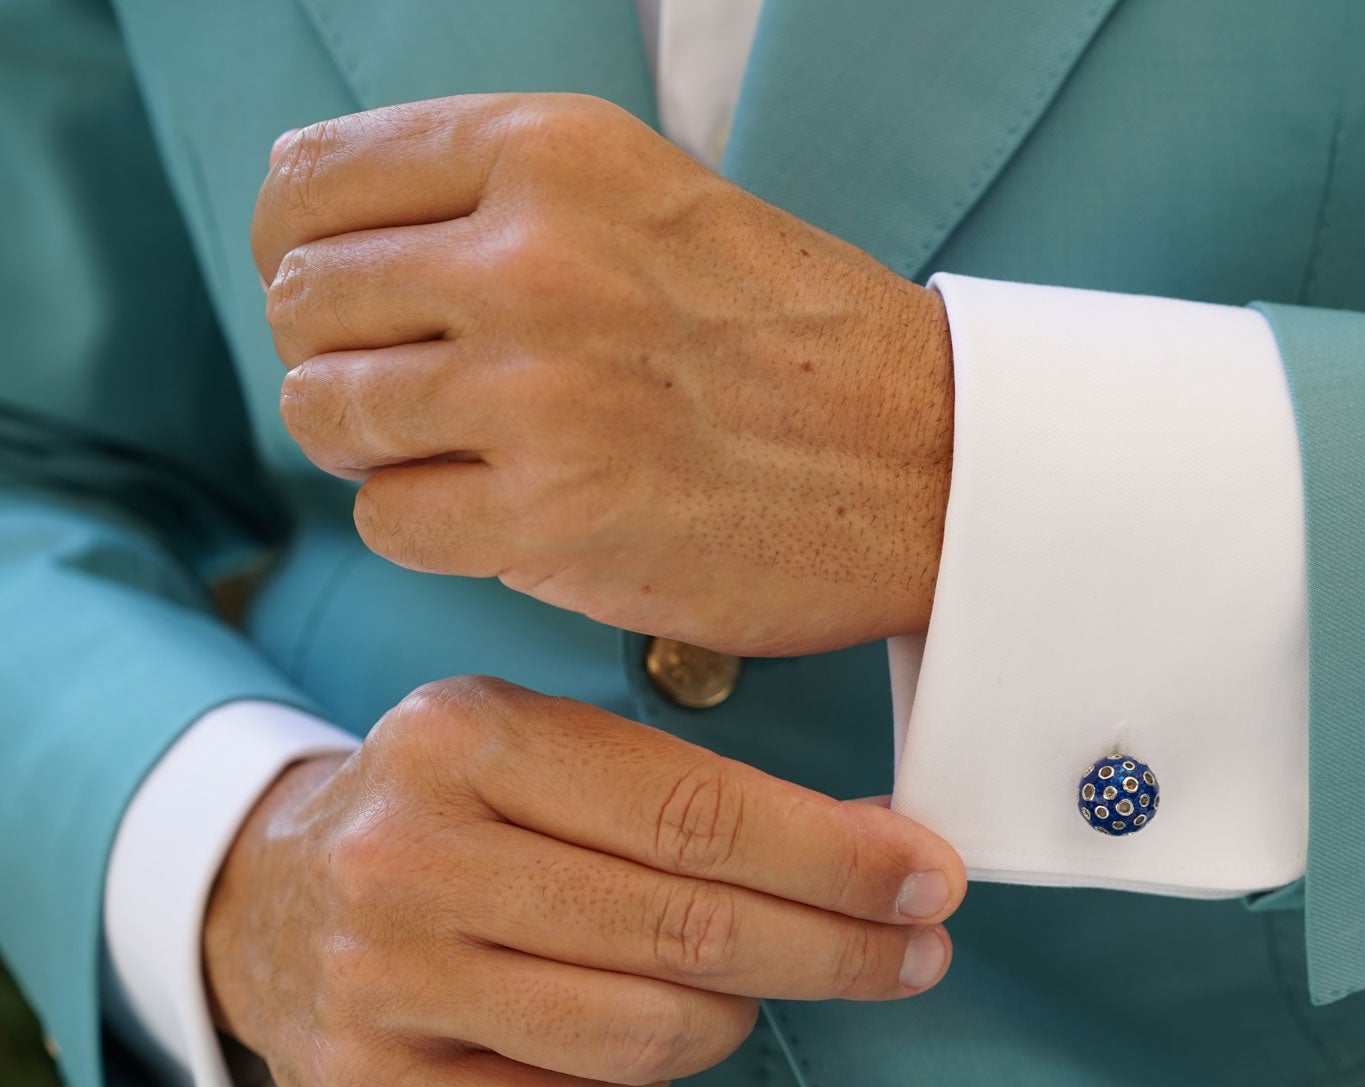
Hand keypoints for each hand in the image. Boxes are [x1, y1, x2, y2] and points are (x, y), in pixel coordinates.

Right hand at [202, 676, 964, 1086]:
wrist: (269, 902)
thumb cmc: (455, 818)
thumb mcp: (547, 753)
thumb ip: (692, 794)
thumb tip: (877, 851)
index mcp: (466, 738)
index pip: (694, 812)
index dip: (834, 857)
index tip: (929, 880)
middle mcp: (410, 855)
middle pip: (686, 929)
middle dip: (833, 948)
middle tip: (915, 954)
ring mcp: (380, 980)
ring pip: (645, 1032)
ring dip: (732, 1018)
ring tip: (741, 986)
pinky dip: (644, 1085)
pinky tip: (646, 1038)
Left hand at [252, 93, 953, 657]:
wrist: (933, 464)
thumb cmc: (802, 341)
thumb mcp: (656, 198)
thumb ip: (503, 199)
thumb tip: (335, 239)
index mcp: (557, 154)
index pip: (312, 180)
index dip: (305, 247)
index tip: (343, 293)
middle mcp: (535, 258)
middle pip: (303, 300)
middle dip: (341, 351)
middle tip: (419, 387)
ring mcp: (537, 392)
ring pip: (325, 412)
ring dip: (376, 444)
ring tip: (464, 449)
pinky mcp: (552, 517)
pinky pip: (387, 520)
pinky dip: (429, 526)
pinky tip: (505, 513)